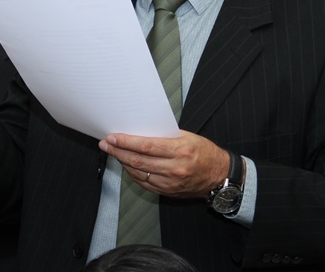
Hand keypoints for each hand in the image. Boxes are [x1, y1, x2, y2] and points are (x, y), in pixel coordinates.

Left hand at [99, 130, 229, 198]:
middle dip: (118, 151)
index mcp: (180, 151)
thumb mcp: (188, 137)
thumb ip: (165, 136)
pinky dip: (132, 173)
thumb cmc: (205, 153)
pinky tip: (126, 164)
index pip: (146, 146)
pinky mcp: (167, 192)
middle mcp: (174, 169)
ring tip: (113, 152)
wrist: (218, 176)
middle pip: (137, 160)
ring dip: (122, 162)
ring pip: (138, 173)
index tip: (113, 137)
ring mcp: (169, 183)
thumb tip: (141, 131)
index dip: (126, 142)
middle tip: (106, 144)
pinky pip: (144, 182)